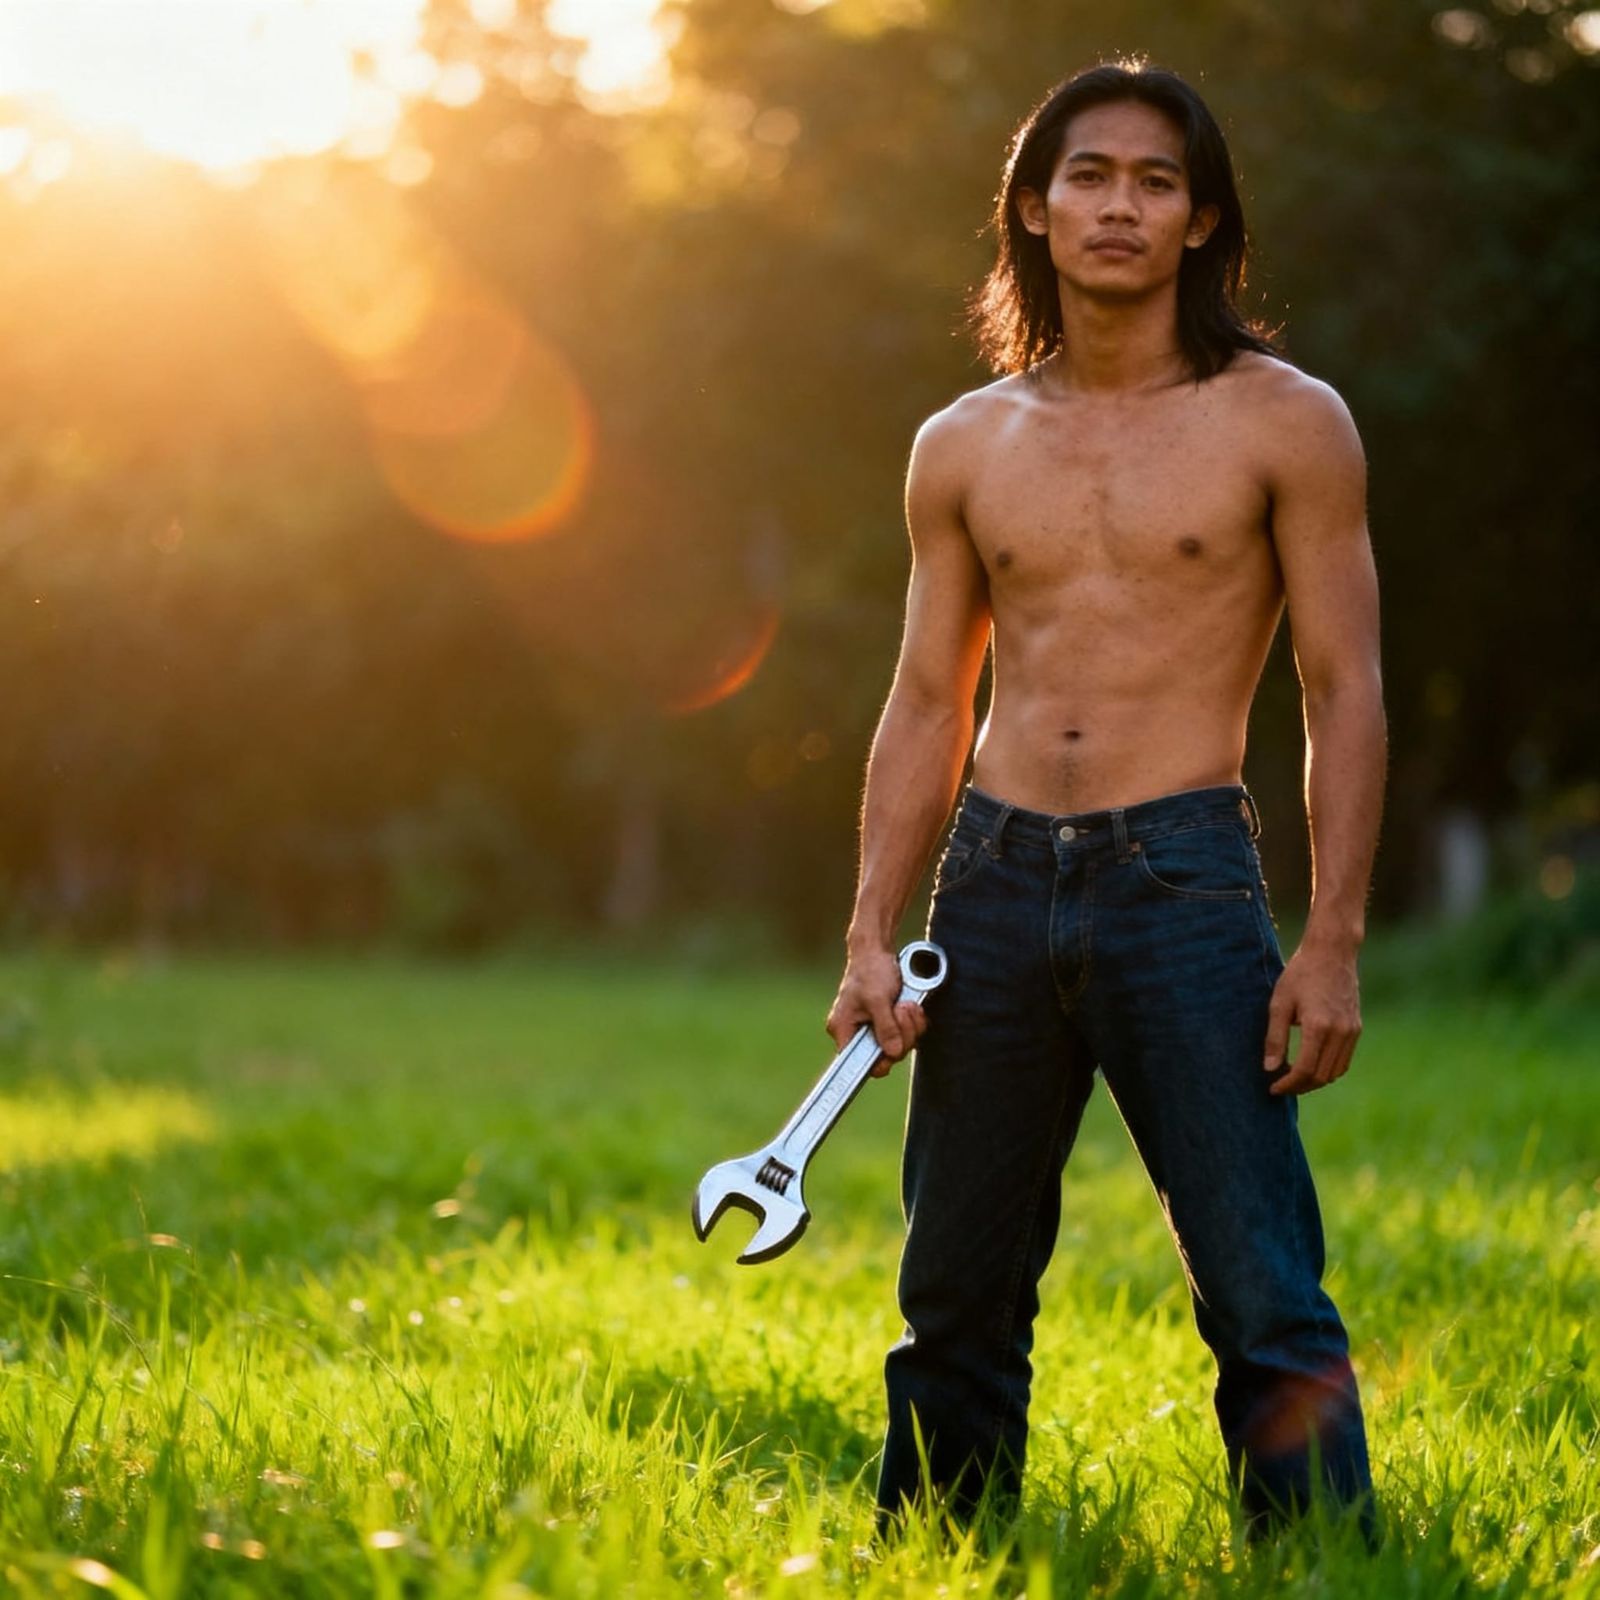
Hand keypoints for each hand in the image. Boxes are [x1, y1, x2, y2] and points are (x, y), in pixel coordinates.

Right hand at [826, 946, 927, 1077]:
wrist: (877, 949)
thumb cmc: (870, 970)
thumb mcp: (878, 999)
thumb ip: (886, 1028)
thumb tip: (894, 1053)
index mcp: (843, 1030)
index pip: (858, 1064)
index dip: (879, 1060)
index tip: (893, 1047)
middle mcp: (856, 1033)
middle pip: (885, 1056)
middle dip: (902, 1034)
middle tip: (901, 1009)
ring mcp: (874, 1028)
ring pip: (899, 1045)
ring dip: (910, 1025)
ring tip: (906, 1003)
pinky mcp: (888, 1022)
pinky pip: (906, 1034)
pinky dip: (914, 1021)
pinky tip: (910, 1004)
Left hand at [1263, 940, 1361, 1095]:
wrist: (1331, 953)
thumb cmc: (1300, 974)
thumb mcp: (1279, 1003)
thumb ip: (1275, 1038)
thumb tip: (1270, 1068)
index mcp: (1318, 1026)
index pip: (1304, 1069)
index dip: (1288, 1084)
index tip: (1272, 1088)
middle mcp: (1340, 1032)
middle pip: (1321, 1076)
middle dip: (1299, 1087)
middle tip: (1280, 1086)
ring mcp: (1352, 1031)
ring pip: (1335, 1072)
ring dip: (1314, 1081)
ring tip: (1293, 1079)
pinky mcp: (1356, 1028)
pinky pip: (1344, 1060)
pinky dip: (1328, 1069)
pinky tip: (1310, 1066)